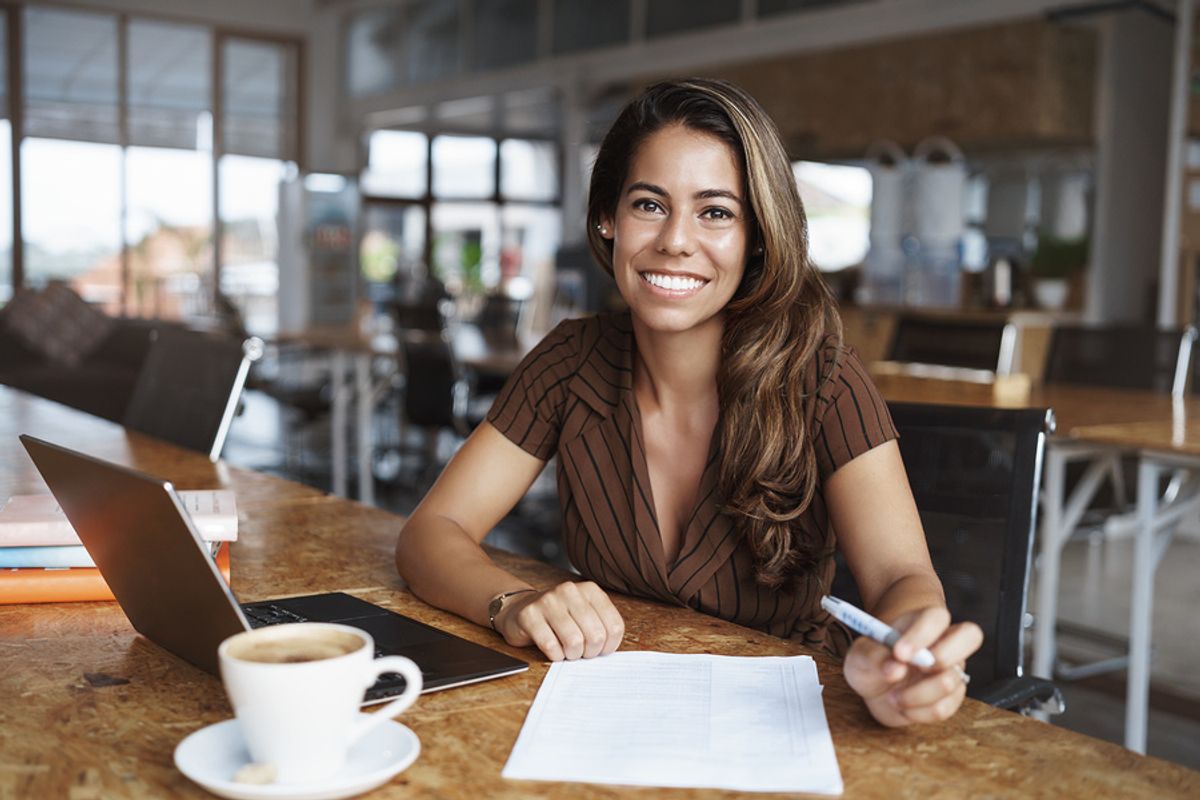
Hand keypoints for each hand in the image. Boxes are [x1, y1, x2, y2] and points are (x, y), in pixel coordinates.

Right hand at [493, 581, 624, 660]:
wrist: (521, 609)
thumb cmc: (559, 618)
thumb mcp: (586, 615)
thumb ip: (601, 627)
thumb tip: (608, 650)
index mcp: (590, 590)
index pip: (614, 626)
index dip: (609, 646)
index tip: (600, 650)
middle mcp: (569, 591)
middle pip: (595, 635)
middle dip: (590, 653)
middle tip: (582, 653)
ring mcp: (548, 601)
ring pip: (574, 641)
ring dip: (572, 655)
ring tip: (567, 652)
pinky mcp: (529, 615)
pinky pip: (550, 646)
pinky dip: (555, 655)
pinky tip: (553, 650)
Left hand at [843, 606, 981, 726]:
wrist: (876, 685)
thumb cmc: (872, 660)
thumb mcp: (860, 655)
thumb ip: (873, 656)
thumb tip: (895, 669)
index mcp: (922, 622)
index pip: (935, 618)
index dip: (921, 635)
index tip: (899, 653)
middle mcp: (944, 643)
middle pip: (970, 636)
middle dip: (943, 656)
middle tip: (917, 669)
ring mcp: (952, 670)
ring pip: (951, 681)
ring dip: (916, 695)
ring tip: (892, 696)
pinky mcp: (952, 698)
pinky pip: (944, 708)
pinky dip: (918, 712)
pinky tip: (903, 706)